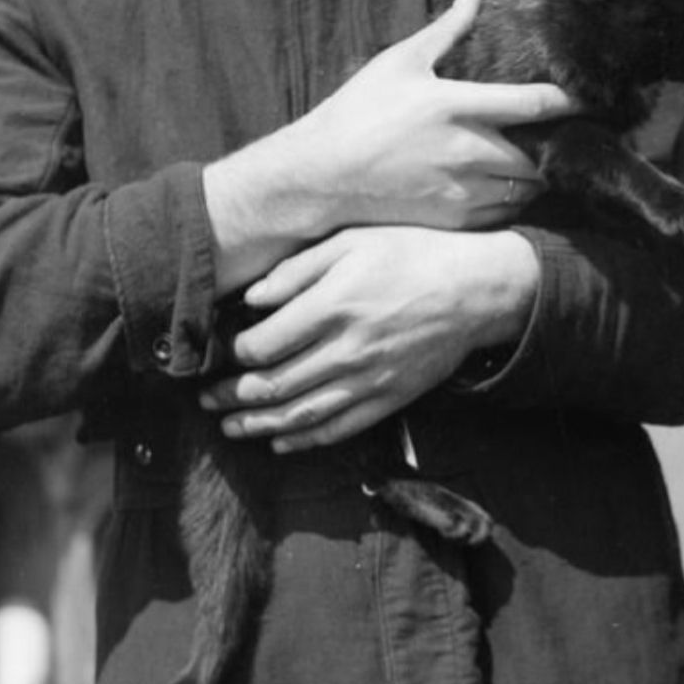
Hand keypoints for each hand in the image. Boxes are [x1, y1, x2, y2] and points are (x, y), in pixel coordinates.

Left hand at [199, 225, 539, 453]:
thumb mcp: (353, 241)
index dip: (234, 355)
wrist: (477, 288)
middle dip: (233, 397)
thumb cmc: (414, 253)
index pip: (264, 345)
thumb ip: (299, 269)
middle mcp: (347, 349)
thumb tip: (251, 298)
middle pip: (274, 386)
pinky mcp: (390, 398)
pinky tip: (281, 441)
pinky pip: (340, 428)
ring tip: (230, 428)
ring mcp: (370, 379)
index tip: (221, 353)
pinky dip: (305, 440)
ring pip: (301, 415)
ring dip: (258, 425)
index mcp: (334, 306)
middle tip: (207, 400)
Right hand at [204, 0, 573, 289]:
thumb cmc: (359, 111)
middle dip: (556, 145)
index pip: (534, 104)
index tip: (591, 97)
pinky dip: (514, 200)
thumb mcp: (400, 61)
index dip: (571, 101)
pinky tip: (508, 184)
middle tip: (564, 134)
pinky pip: (505, 213)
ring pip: (527, 188)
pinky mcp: (454, 219)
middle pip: (540, 153)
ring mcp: (462, 190)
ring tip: (539, 159)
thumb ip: (445, 30)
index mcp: (457, 105)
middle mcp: (467, 151)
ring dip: (538, 175)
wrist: (323, 175)